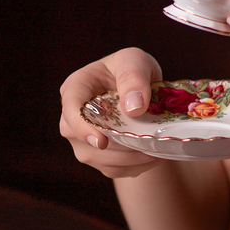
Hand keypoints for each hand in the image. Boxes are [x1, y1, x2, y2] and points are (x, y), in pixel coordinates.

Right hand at [59, 47, 163, 178]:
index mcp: (75, 89)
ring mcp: (82, 139)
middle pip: (85, 142)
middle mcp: (72, 117)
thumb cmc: (132, 69)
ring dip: (130, 159)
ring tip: (157, 149)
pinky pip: (113, 169)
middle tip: (149, 144)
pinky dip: (134, 166)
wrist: (140, 90)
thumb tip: (133, 108)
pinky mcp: (97, 155)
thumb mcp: (135, 61)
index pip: (72, 111)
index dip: (83, 129)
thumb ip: (133, 77)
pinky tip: (153, 155)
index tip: (101, 142)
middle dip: (118, 147)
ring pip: (100, 159)